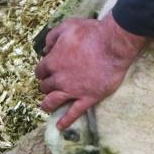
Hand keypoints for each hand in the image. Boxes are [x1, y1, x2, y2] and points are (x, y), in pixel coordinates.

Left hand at [35, 14, 148, 129]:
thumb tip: (44, 48)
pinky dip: (65, 121)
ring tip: (46, 107)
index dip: (42, 72)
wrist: (113, 45)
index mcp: (52, 62)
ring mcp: (72, 90)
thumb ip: (52, 36)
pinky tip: (60, 127)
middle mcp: (59, 79)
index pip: (40, 71)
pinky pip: (73, 113)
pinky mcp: (87, 98)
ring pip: (53, 102)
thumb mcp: (67, 26)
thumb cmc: (91, 33)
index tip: (46, 72)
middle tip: (49, 87)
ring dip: (47, 105)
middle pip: (45, 87)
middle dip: (45, 87)